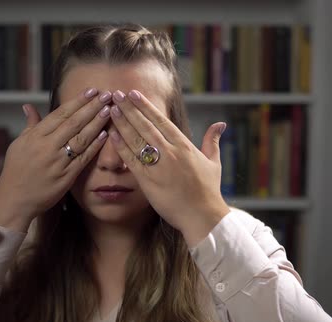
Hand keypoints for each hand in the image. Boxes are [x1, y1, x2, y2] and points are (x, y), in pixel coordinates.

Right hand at [0, 88, 112, 231]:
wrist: (14, 199)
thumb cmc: (16, 170)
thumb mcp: (19, 144)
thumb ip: (30, 125)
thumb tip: (28, 106)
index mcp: (35, 136)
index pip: (60, 114)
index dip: (77, 102)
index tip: (91, 91)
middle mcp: (46, 147)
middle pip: (73, 123)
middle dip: (91, 107)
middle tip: (107, 95)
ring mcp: (57, 162)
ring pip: (80, 139)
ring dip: (96, 123)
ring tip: (109, 110)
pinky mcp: (66, 177)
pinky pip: (83, 159)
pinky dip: (94, 146)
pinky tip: (105, 135)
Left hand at [108, 89, 230, 245]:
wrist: (203, 216)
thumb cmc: (208, 191)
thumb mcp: (213, 163)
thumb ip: (212, 141)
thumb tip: (220, 125)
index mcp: (184, 145)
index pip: (161, 120)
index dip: (146, 106)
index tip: (134, 94)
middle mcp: (171, 152)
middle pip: (146, 125)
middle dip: (130, 109)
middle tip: (117, 94)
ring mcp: (159, 166)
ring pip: (137, 139)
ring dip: (123, 123)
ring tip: (111, 109)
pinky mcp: (149, 181)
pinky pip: (131, 159)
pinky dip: (121, 146)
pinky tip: (111, 135)